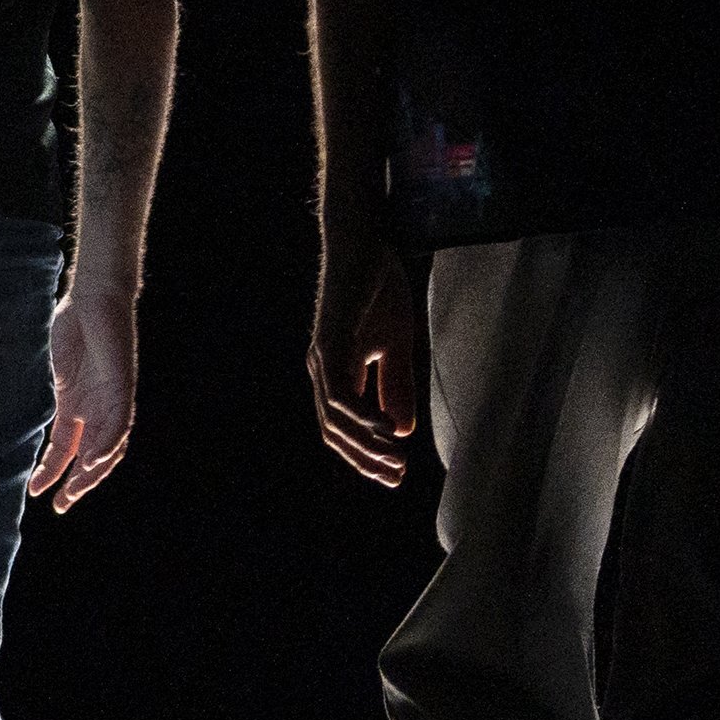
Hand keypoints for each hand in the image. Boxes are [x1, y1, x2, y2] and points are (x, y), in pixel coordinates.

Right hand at [29, 282, 138, 508]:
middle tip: (61, 505)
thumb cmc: (72, 326)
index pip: (66, 450)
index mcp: (77, 407)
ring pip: (108, 448)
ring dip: (93, 472)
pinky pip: (119, 424)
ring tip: (75, 490)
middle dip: (76, 483)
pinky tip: (92, 460)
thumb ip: (47, 398)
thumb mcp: (53, 371)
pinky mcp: (121, 388)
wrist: (95, 297)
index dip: (52, 472)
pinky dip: (106, 444)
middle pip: (91, 457)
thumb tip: (21, 418)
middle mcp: (96, 409)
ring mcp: (111, 400)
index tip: (36, 492)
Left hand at [308, 233, 422, 488]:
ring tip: (394, 461)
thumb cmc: (380, 289)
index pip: (343, 428)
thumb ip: (395, 386)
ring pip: (334, 417)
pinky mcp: (330, 341)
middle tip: (396, 477)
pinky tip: (385, 429)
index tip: (395, 474)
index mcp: (335, 373)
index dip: (365, 453)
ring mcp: (322, 357)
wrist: (368, 242)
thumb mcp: (396, 346)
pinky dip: (361, 414)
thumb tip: (398, 431)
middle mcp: (322, 370)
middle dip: (364, 458)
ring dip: (364, 443)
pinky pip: (340, 390)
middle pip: (334, 431)